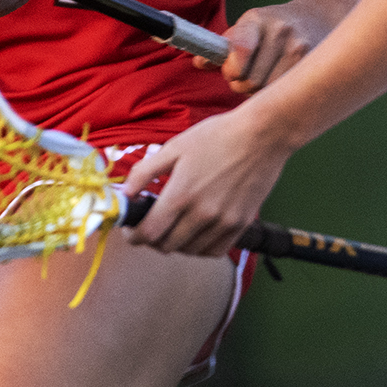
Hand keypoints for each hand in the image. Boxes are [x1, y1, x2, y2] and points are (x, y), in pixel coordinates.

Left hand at [120, 104, 292, 257]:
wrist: (262, 135)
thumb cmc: (218, 136)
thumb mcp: (174, 147)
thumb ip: (144, 172)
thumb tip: (124, 194)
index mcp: (181, 194)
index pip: (149, 233)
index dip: (134, 236)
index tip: (132, 231)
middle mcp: (202, 214)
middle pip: (167, 246)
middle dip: (153, 239)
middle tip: (152, 225)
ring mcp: (224, 222)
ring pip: (190, 251)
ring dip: (176, 243)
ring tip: (175, 227)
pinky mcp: (241, 224)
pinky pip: (215, 251)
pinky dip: (201, 248)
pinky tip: (197, 233)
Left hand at [213, 0, 331, 93]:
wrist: (318, 17)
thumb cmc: (271, 28)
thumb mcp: (246, 29)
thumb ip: (221, 47)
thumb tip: (199, 62)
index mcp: (256, 20)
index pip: (239, 50)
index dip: (231, 69)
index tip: (231, 71)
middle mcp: (280, 32)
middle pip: (250, 81)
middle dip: (242, 85)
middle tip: (246, 78)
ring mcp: (300, 49)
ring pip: (267, 92)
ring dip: (260, 93)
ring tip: (265, 79)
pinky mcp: (314, 66)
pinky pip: (285, 96)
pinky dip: (277, 96)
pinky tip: (281, 84)